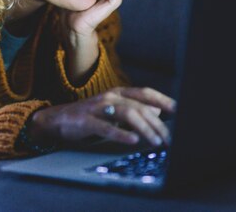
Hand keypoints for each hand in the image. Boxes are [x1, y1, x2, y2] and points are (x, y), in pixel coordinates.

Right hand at [29, 87, 175, 146]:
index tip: (179, 110)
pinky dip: (121, 133)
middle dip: (157, 123)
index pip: (145, 93)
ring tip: (156, 141)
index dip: (163, 99)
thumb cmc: (88, 116)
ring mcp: (98, 107)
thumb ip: (135, 109)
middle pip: (139, 107)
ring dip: (144, 128)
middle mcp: (110, 97)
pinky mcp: (86, 121)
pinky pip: (106, 127)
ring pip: (126, 114)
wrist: (56, 119)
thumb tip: (159, 111)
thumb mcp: (113, 110)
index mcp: (118, 93)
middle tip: (169, 138)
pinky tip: (132, 140)